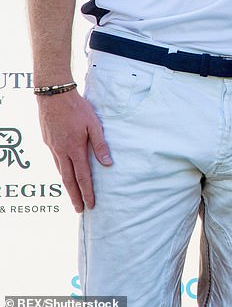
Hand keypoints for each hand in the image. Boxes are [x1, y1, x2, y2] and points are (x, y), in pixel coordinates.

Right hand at [37, 89, 111, 211]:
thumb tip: (107, 163)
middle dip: (75, 196)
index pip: (82, 176)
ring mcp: (53, 147)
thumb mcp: (93, 124)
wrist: (54, 96)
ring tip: (73, 195)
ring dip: (67, 185)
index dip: (87, 192)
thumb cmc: (77, 108)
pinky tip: (64, 173)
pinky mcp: (48, 142)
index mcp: (75, 149)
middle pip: (68, 180)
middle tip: (79, 210)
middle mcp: (62, 152)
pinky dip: (61, 171)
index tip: (90, 205)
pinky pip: (55, 161)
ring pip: (60, 171)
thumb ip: (100, 144)